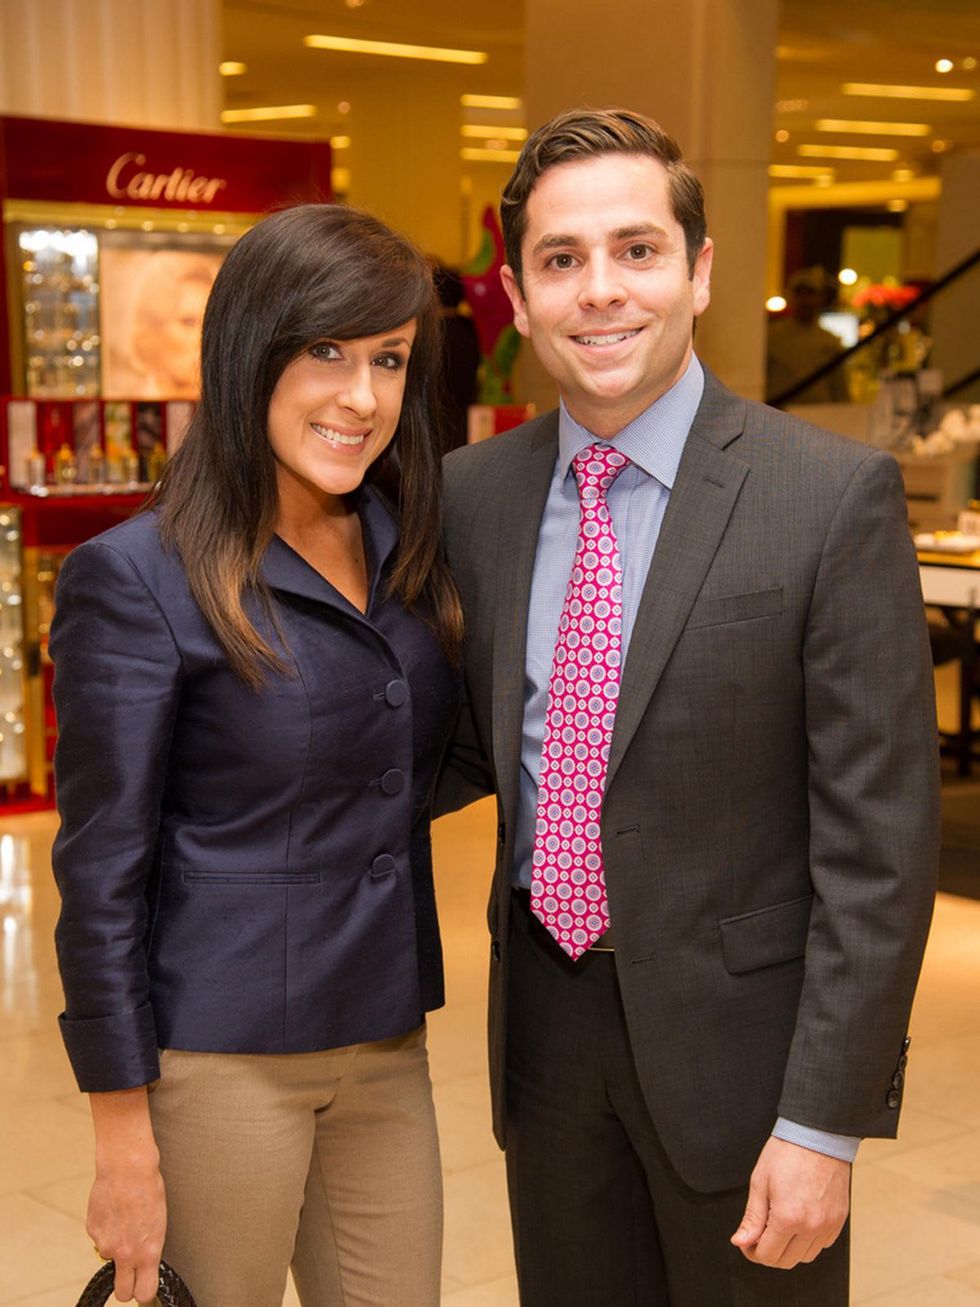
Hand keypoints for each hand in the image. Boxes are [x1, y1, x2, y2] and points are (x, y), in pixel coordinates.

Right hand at [87, 1088, 165, 1302]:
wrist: (127, 1166)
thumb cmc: (149, 1188)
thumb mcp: (159, 1222)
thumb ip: (148, 1247)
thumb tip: (143, 1262)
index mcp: (147, 1252)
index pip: (144, 1294)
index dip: (145, 1293)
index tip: (146, 1288)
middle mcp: (125, 1254)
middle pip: (122, 1293)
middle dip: (126, 1287)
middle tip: (131, 1272)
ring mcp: (106, 1244)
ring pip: (110, 1259)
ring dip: (116, 1248)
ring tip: (125, 1221)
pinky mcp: (92, 1231)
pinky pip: (100, 1239)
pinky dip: (106, 1230)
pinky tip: (114, 1211)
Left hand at [730, 1136, 849, 1268]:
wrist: (818, 1135)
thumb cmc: (787, 1153)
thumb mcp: (760, 1182)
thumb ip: (752, 1218)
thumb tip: (740, 1242)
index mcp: (788, 1218)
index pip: (768, 1255)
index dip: (752, 1251)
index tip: (747, 1241)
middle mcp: (811, 1227)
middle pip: (786, 1261)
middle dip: (768, 1253)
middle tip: (759, 1236)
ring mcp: (828, 1225)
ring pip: (805, 1257)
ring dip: (789, 1249)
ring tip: (779, 1228)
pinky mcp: (839, 1220)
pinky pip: (822, 1245)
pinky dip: (808, 1242)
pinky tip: (798, 1223)